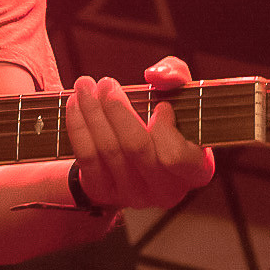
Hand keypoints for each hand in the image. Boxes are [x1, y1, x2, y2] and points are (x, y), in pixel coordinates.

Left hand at [66, 56, 214, 209]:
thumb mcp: (177, 93)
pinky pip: (86, 156)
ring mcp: (133, 194)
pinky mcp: (103, 191)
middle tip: (106, 83)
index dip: (165, 129)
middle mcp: (165, 190)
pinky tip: (75, 103)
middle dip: (118, 110)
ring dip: (93, 112)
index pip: (177, 157)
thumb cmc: (161, 118)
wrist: (132, 151)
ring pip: (108, 150)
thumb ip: (176, 75)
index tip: (160, 105)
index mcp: (195, 171)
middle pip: (136, 148)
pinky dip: (78, 125)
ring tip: (85, 85)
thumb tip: (155, 75)